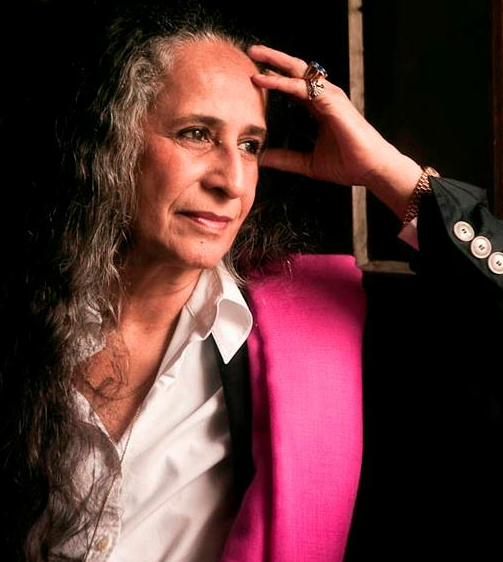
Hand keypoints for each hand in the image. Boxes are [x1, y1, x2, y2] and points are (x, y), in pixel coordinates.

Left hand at [248, 44, 422, 218]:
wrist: (370, 169)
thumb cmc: (347, 164)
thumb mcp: (307, 163)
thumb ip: (285, 159)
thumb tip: (261, 159)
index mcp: (319, 108)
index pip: (293, 86)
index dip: (274, 78)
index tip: (253, 75)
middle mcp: (324, 97)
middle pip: (295, 70)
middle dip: (272, 60)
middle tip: (251, 52)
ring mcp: (329, 96)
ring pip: (298, 72)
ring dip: (274, 62)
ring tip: (254, 55)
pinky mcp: (332, 101)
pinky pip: (302, 87)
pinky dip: (282, 82)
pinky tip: (264, 80)